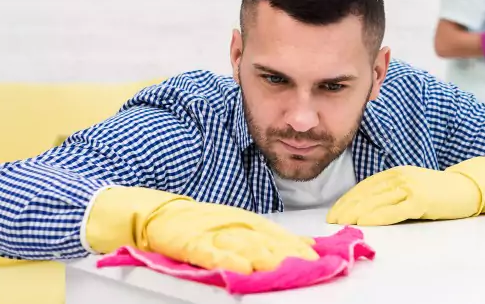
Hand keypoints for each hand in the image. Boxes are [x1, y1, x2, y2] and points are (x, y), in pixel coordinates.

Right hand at [146, 200, 318, 272]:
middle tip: (308, 264)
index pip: (279, 235)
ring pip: (243, 246)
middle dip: (288, 253)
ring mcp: (215, 235)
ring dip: (265, 257)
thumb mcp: (244, 226)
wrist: (164, 215)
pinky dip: (227, 260)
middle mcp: (236, 227)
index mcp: (250, 223)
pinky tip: (240, 268)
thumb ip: (275, 237)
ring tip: (281, 267)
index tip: (319, 258)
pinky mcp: (193, 244)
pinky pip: (211, 254)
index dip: (298, 247)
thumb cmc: (206, 224)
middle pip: (266, 241)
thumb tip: (308, 243)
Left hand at [326, 166, 481, 225]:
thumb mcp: (409, 184)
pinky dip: (376, 217)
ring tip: (342, 224)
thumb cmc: (437, 191)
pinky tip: (364, 223)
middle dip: (346, 208)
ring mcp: (410, 188)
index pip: (363, 187)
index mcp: (394, 173)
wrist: (466, 188)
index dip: (346, 200)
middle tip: (331, 221)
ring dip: (356, 214)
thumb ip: (390, 191)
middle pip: (366, 194)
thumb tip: (364, 206)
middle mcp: (400, 177)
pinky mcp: (420, 201)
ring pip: (376, 202)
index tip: (333, 212)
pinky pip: (393, 211)